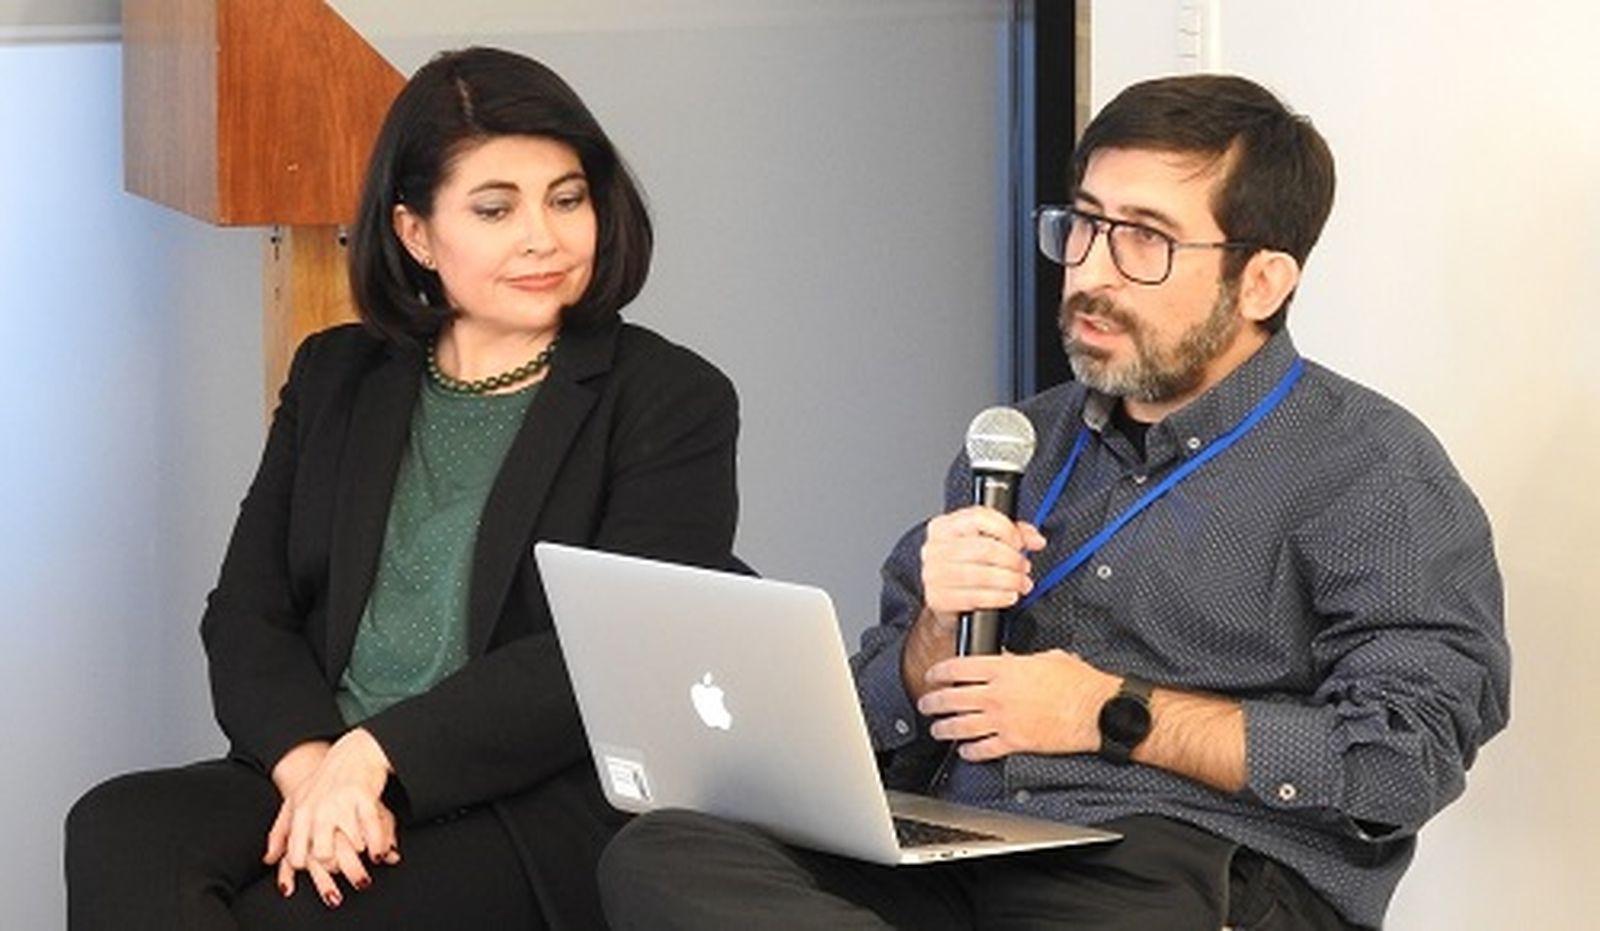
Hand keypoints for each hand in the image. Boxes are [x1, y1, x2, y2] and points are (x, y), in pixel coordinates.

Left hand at [263, 729, 398, 906]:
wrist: (354, 752)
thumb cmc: (324, 781)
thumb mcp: (295, 803)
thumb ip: (279, 833)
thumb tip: (268, 860)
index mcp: (300, 813)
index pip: (297, 856)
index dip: (310, 866)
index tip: (321, 864)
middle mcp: (319, 810)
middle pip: (323, 855)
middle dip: (336, 865)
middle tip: (344, 864)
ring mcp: (342, 804)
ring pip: (350, 846)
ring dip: (359, 854)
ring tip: (363, 853)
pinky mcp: (364, 798)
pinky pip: (372, 832)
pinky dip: (378, 847)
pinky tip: (379, 853)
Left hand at [915, 649, 1117, 762]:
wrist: (1096, 710)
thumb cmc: (1078, 683)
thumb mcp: (1046, 657)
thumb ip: (1019, 659)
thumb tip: (1005, 657)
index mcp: (1005, 669)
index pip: (959, 668)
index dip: (939, 672)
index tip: (932, 676)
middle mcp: (998, 694)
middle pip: (953, 698)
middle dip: (933, 701)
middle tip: (926, 703)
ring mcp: (1004, 720)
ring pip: (962, 725)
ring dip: (944, 728)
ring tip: (937, 729)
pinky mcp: (1015, 742)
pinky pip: (983, 749)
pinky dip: (970, 752)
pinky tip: (964, 751)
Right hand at [919, 505, 1046, 628]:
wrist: (940, 597)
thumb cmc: (963, 565)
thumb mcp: (983, 541)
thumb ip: (1013, 533)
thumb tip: (1036, 540)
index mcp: (945, 526)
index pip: (978, 517)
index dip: (1006, 530)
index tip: (1020, 543)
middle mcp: (936, 547)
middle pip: (984, 548)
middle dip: (1012, 560)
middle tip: (1024, 567)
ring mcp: (934, 574)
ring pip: (981, 575)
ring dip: (1009, 580)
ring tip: (1021, 584)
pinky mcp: (938, 598)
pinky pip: (975, 597)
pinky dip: (998, 597)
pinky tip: (1009, 596)